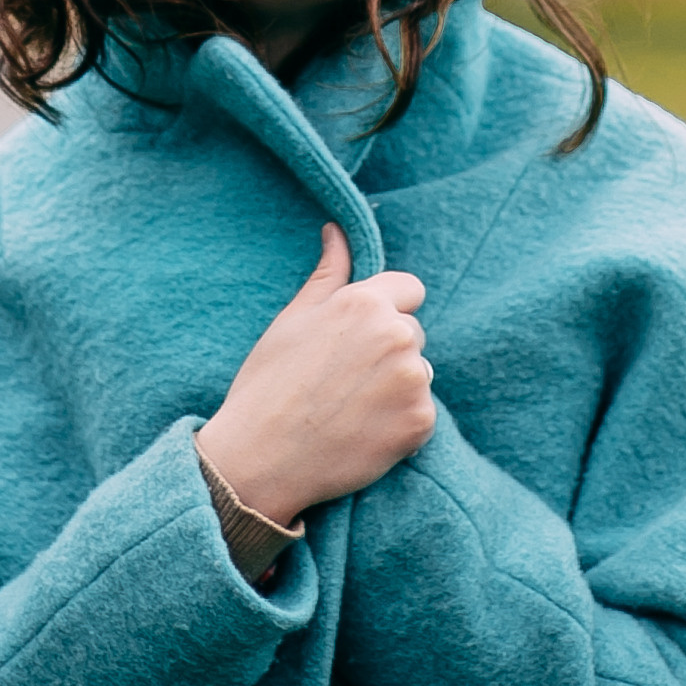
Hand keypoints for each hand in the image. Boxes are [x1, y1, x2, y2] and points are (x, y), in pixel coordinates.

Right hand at [195, 223, 434, 527]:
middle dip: (389, 350)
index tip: (358, 337)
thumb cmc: (270, 382)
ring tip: (351, 407)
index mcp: (366, 302)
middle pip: (413, 332)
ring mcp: (413, 380)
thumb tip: (336, 230)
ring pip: (419, 373)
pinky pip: (422, 413)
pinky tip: (363, 432)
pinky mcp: (421, 423)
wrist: (262, 456)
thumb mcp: (294, 317)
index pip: (410, 289)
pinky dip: (401, 424)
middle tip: (344, 378)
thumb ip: (329, 272)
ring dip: (397, 386)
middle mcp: (397, 335)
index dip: (386, 310)